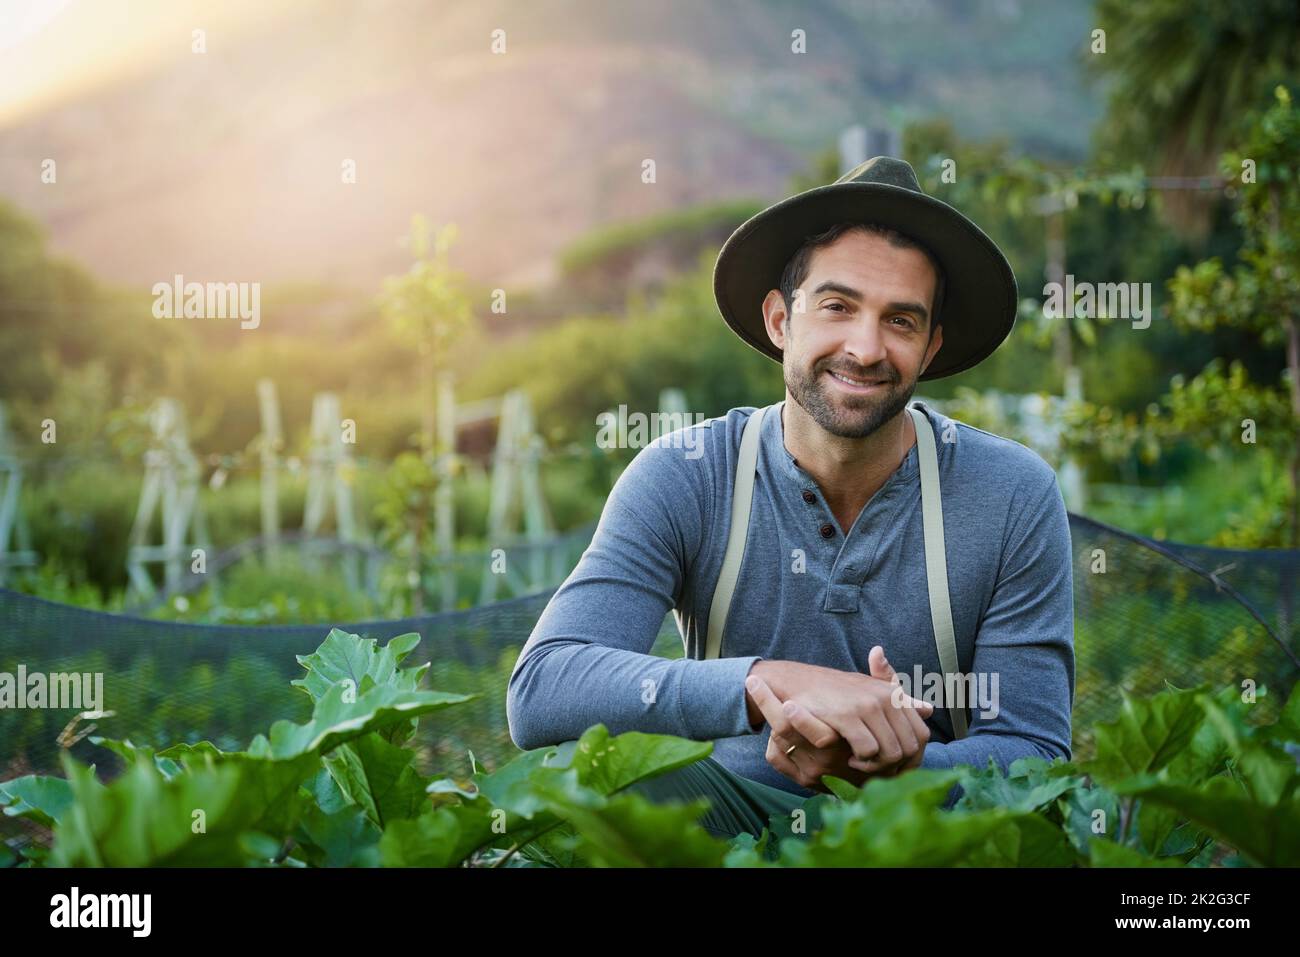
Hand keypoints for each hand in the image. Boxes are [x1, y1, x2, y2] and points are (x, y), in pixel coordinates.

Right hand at [747, 648, 931, 777]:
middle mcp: (885, 698)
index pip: (921, 735)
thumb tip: (927, 709)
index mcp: (893, 694)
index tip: (896, 767)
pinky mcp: (848, 715)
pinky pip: (868, 749)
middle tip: (875, 767)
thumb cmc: (834, 691)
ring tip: (860, 762)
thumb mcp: (869, 691)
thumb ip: (898, 701)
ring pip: (892, 751)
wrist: (798, 681)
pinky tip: (849, 757)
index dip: (912, 758)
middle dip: (895, 765)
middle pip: (909, 747)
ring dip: (878, 765)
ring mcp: (867, 705)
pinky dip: (862, 760)